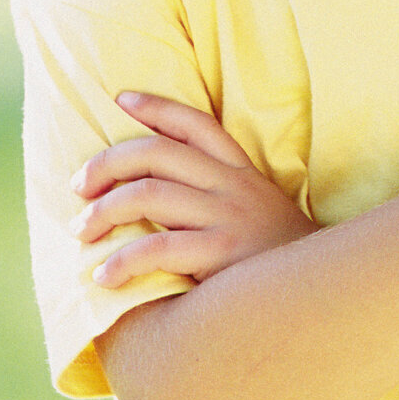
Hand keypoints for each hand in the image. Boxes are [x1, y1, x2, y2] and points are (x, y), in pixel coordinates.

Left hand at [70, 92, 317, 288]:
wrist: (320, 301)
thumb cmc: (275, 262)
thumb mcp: (256, 213)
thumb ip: (219, 196)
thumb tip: (154, 193)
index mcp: (240, 171)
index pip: (195, 124)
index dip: (157, 106)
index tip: (121, 98)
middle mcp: (232, 185)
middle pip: (157, 154)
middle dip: (108, 163)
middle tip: (78, 187)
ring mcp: (227, 217)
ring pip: (149, 194)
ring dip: (104, 211)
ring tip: (80, 231)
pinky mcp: (221, 254)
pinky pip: (158, 248)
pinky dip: (122, 260)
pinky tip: (104, 275)